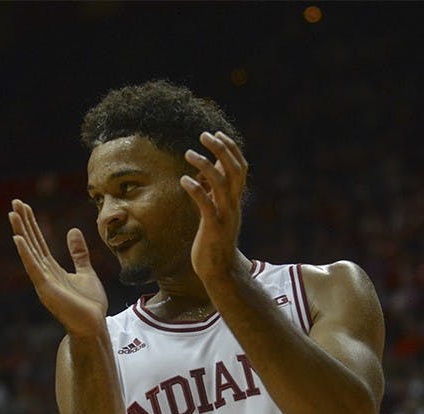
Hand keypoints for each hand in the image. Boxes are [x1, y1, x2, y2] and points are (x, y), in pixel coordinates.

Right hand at [9, 199, 107, 335]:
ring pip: (30, 252)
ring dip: (21, 232)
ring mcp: (43, 281)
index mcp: (51, 269)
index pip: (39, 242)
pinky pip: (33, 268)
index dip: (32, 223)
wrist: (93, 326)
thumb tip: (72, 231)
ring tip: (13, 214)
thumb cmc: (89, 304)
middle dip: (24, 222)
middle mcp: (43, 273)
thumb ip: (78, 253)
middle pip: (32, 242)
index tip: (24, 206)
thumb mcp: (86, 272)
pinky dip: (26, 253)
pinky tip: (18, 238)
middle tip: (14, 202)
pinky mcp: (46, 290)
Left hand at [180, 131, 248, 281]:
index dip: (230, 148)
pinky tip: (183, 180)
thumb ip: (214, 194)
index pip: (239, 167)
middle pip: (234, 169)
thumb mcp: (216, 213)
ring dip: (205, 164)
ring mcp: (225, 215)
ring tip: (189, 153)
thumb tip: (205, 175)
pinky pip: (206, 203)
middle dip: (221, 148)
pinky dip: (196, 189)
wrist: (220, 271)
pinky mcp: (214, 227)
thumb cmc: (214, 241)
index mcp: (235, 199)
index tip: (216, 133)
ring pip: (221, 182)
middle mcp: (233, 204)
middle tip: (204, 134)